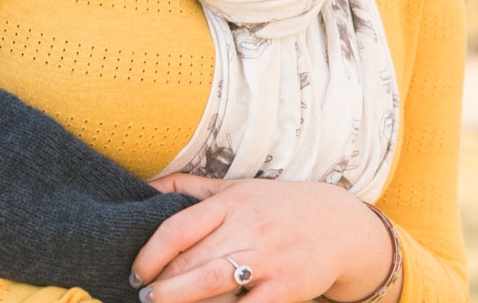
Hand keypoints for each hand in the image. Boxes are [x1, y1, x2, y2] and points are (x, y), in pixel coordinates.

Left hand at [130, 174, 393, 302]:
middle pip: (190, 263)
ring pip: (212, 286)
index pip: (177, 229)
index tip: (136, 272)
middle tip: (145, 296)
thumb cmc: (278, 206)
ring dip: (180, 300)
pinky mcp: (287, 288)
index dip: (149, 255)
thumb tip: (143, 187)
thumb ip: (189, 187)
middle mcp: (248, 229)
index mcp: (231, 203)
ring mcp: (268, 260)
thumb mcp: (236, 187)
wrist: (340, 225)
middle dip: (161, 286)